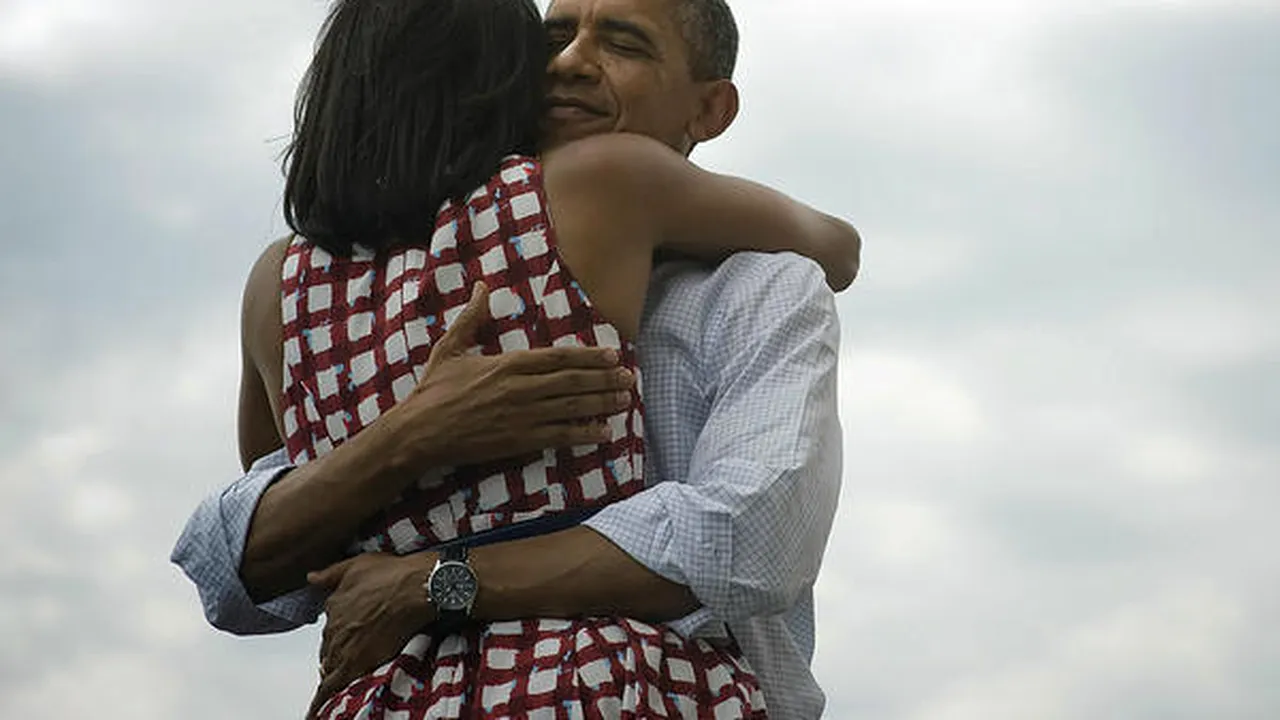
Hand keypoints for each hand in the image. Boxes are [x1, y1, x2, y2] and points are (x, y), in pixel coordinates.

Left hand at [305, 553, 436, 717]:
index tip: (346, 636)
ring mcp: (342, 647)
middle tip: (352, 655)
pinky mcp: (354, 664)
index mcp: (333, 606)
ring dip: (333, 673)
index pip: (329, 627)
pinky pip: (330, 689)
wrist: (417, 588)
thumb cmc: (394, 575)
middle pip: (328, 648)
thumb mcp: (356, 565)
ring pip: (329, 667)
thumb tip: (311, 578)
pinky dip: (321, 701)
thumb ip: (330, 574)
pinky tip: (315, 712)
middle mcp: (334, 628)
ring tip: (339, 680)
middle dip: (337, 653)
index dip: (338, 634)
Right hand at [388, 281, 636, 469]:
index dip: (589, 355)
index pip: (558, 356)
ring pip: (571, 407)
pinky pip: (559, 436)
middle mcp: (520, 388)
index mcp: (507, 363)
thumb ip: (472, 318)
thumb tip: (481, 287)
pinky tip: (603, 432)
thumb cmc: (434, 390)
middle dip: (604, 379)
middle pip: (572, 380)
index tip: (612, 355)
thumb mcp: (450, 348)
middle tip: (629, 378)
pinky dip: (584, 434)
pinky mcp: (519, 440)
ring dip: (602, 403)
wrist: (420, 432)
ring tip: (624, 400)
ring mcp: (522, 416)